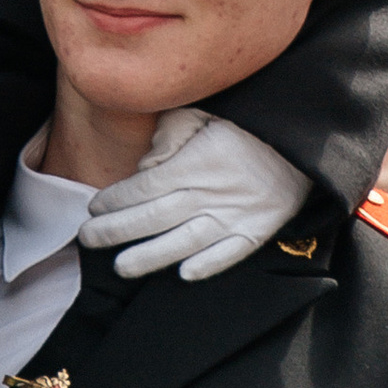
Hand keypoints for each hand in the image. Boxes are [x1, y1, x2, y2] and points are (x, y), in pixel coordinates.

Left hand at [81, 113, 306, 282]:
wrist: (300, 138)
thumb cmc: (246, 123)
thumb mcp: (205, 113)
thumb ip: (170, 136)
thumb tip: (145, 167)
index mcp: (195, 163)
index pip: (143, 188)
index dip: (115, 200)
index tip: (93, 207)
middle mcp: (210, 193)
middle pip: (153, 218)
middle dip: (116, 231)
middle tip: (88, 239)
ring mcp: (235, 215)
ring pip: (184, 242)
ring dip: (150, 257)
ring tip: (122, 267)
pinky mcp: (257, 229)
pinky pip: (231, 254)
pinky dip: (208, 266)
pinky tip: (184, 275)